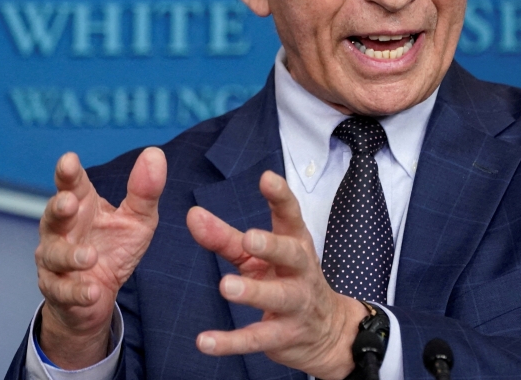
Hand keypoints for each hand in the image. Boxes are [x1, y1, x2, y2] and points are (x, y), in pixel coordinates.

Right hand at [35, 149, 165, 368]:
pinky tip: (93, 291)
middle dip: (58, 207)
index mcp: (81, 206)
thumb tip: (155, 153)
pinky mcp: (57, 290)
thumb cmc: (114, 248)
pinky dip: (77, 292)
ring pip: (54, 254)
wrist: (99, 295)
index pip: (72, 185)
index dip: (68, 173)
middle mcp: (61, 229)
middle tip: (69, 202)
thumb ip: (145, 191)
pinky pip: (62, 291)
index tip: (69, 160)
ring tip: (90, 256)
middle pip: (53, 214)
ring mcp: (55, 260)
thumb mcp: (137, 219)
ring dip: (71, 255)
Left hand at [187, 170, 366, 379]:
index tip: (267, 178)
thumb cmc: (287, 280)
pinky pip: (257, 339)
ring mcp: (296, 304)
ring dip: (254, 292)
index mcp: (294, 243)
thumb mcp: (258, 256)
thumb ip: (225, 237)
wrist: (328, 332)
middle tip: (250, 238)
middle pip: (292, 254)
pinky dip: (230, 342)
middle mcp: (300, 271)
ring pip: (278, 297)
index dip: (281, 196)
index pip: (291, 215)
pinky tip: (205, 342)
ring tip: (227, 287)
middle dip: (273, 246)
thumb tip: (193, 215)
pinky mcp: (285, 336)